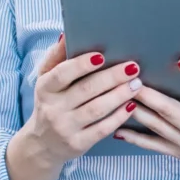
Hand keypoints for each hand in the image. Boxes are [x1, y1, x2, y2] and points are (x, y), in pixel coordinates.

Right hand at [7, 35, 142, 179]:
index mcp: (45, 89)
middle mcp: (53, 109)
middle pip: (86, 90)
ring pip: (97, 109)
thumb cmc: (50, 103)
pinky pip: (102, 129)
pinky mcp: (78, 144)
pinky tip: (131, 106)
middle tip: (133, 67)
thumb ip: (56, 57)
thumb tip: (67, 34)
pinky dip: (118, 117)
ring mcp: (66, 128)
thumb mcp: (46, 80)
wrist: (42, 144)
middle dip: (111, 77)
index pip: (62, 74)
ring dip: (119, 95)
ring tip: (137, 84)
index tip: (102, 55)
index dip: (81, 64)